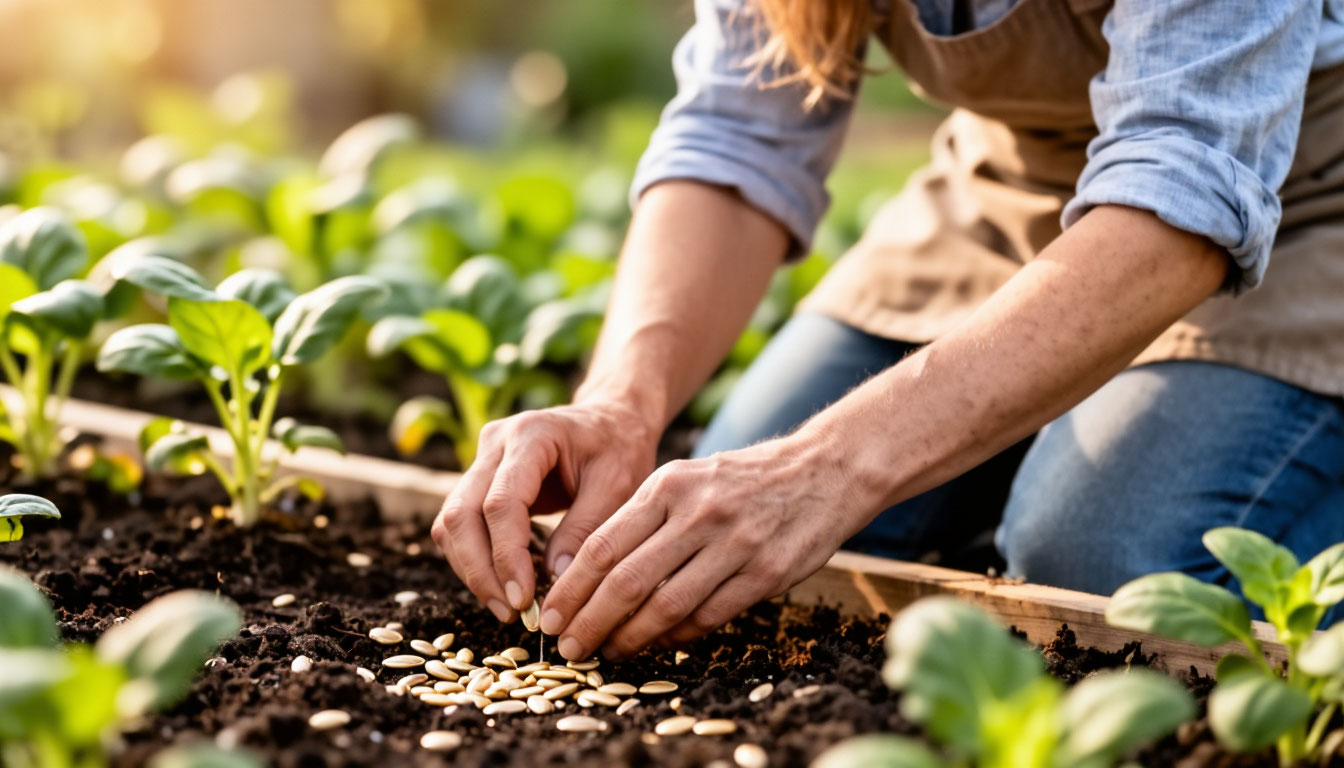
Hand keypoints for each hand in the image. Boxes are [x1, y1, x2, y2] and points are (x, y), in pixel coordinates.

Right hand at [431, 400, 656, 620]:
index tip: (523, 599)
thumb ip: (585, 530)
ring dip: (472, 569)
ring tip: (508, 607)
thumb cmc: (620, 448)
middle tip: (510, 612)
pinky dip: (476, 558)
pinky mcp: (480, 480)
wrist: (611, 421)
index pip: (500, 503)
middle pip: (461, 514)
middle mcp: (495, 443)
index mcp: (531, 435)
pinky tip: (505, 584)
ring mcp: (481, 459)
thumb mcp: (618, 485)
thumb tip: (556, 583)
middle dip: (479, 570)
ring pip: (452, 523)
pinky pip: (461, 525)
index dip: (506, 556)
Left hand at [539, 432, 867, 660]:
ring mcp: (735, 544)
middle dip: (589, 622)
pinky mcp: (767, 573)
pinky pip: (709, 615)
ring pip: (665, 605)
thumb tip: (590, 574)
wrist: (825, 470)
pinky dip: (676, 635)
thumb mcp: (687, 479)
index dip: (571, 589)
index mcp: (669, 485)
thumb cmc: (743, 480)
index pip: (603, 545)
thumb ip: (644, 519)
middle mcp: (698, 513)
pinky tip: (657, 644)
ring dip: (629, 637)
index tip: (551, 617)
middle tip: (567, 648)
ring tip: (607, 653)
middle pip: (626, 580)